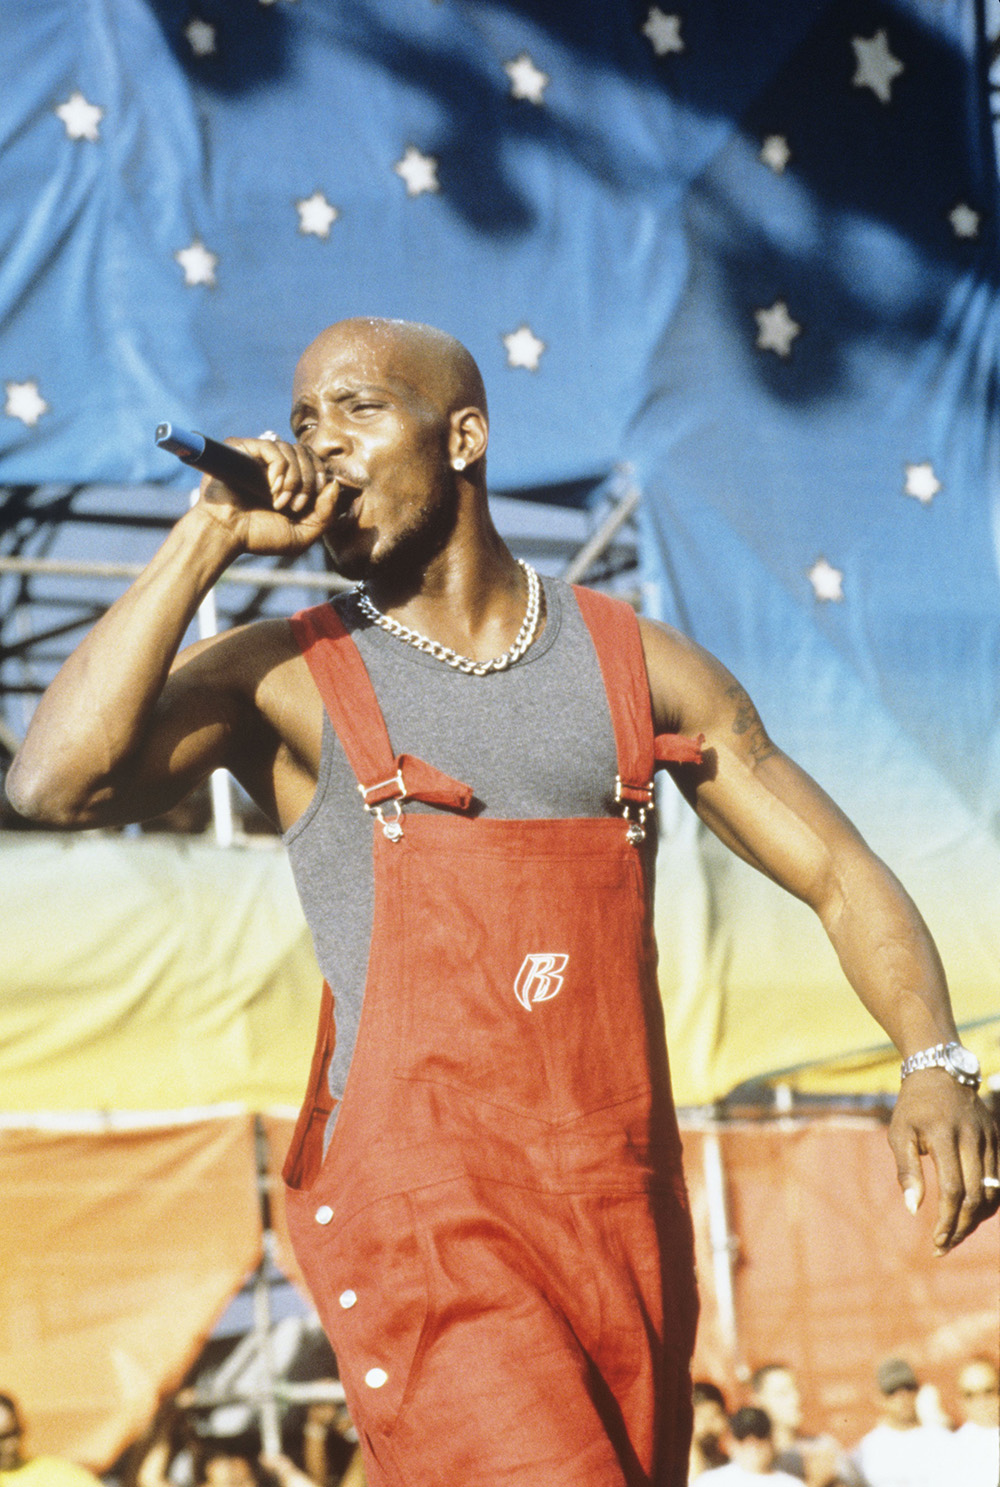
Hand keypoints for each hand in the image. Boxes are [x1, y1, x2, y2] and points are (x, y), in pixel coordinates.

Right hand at [198, 437, 340, 556]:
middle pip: (308, 453)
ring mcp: (258, 455)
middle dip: (309, 482)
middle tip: (297, 506)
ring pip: (293, 450)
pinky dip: (280, 470)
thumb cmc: (258, 536)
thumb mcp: (302, 535)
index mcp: (289, 479)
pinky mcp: (243, 448)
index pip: (316, 461)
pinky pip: (274, 447)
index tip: (313, 502)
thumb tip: (334, 485)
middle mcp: (275, 464)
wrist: (226, 534)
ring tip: (280, 503)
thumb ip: (326, 515)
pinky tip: (272, 489)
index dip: (321, 478)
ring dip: (294, 481)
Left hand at [889, 1069, 999, 1252]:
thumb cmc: (913, 1108)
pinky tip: (970, 1215)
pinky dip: (987, 1202)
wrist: (940, 1073)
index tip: (935, 1241)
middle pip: (975, 1195)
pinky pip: (997, 1180)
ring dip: (976, 1219)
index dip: (947, 1219)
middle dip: (961, 1226)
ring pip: (991, 1191)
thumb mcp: (899, 1133)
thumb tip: (913, 1209)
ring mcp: (988, 1139)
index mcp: (944, 1135)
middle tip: (944, 1246)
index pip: (953, 1188)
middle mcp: (971, 1138)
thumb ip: (906, 1171)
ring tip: (955, 1234)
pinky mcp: (996, 1140)